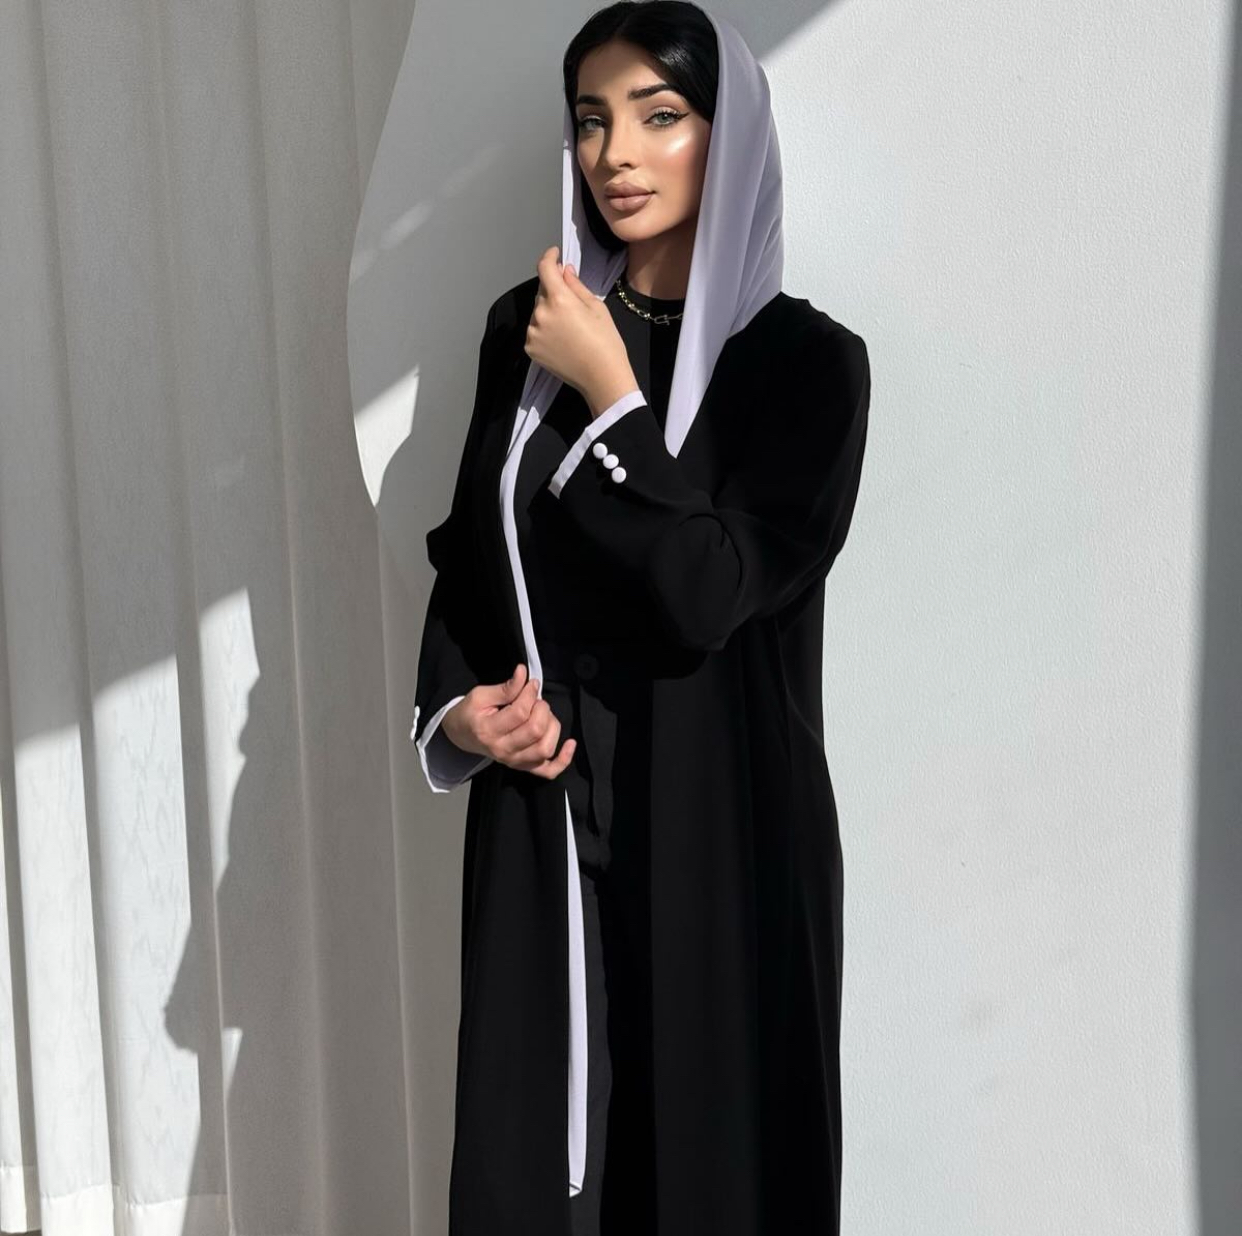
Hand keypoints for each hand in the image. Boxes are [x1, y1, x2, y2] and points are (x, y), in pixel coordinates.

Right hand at [441, 662, 576, 779]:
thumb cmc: (470, 713)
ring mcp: (514, 761)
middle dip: (542, 708)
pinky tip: (570, 744)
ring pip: (545, 748)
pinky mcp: (524, 767)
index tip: (530, 684)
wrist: (462, 735)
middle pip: (536, 730)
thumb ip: (505, 688)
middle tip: (535, 700)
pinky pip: (548, 771)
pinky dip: (563, 760)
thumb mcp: (480, 695)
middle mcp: (503, 750)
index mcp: (489, 731)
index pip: (520, 712)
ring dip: (552, 726)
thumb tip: (524, 674)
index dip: (530, 693)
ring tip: (543, 715)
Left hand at [524, 246, 639, 415]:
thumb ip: (576, 285)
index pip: (545, 268)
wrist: (602, 378)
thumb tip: (564, 270)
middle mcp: (541, 314)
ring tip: (568, 326)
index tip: (554, 254)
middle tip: (571, 302)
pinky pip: (534, 330)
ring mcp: (533, 333)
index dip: (549, 257)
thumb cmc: (606, 342)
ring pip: (537, 311)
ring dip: (548, 311)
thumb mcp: (596, 307)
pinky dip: (544, 329)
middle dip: (553, 290)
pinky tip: (561, 339)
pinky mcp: (530, 348)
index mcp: (559, 299)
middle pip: (542, 291)